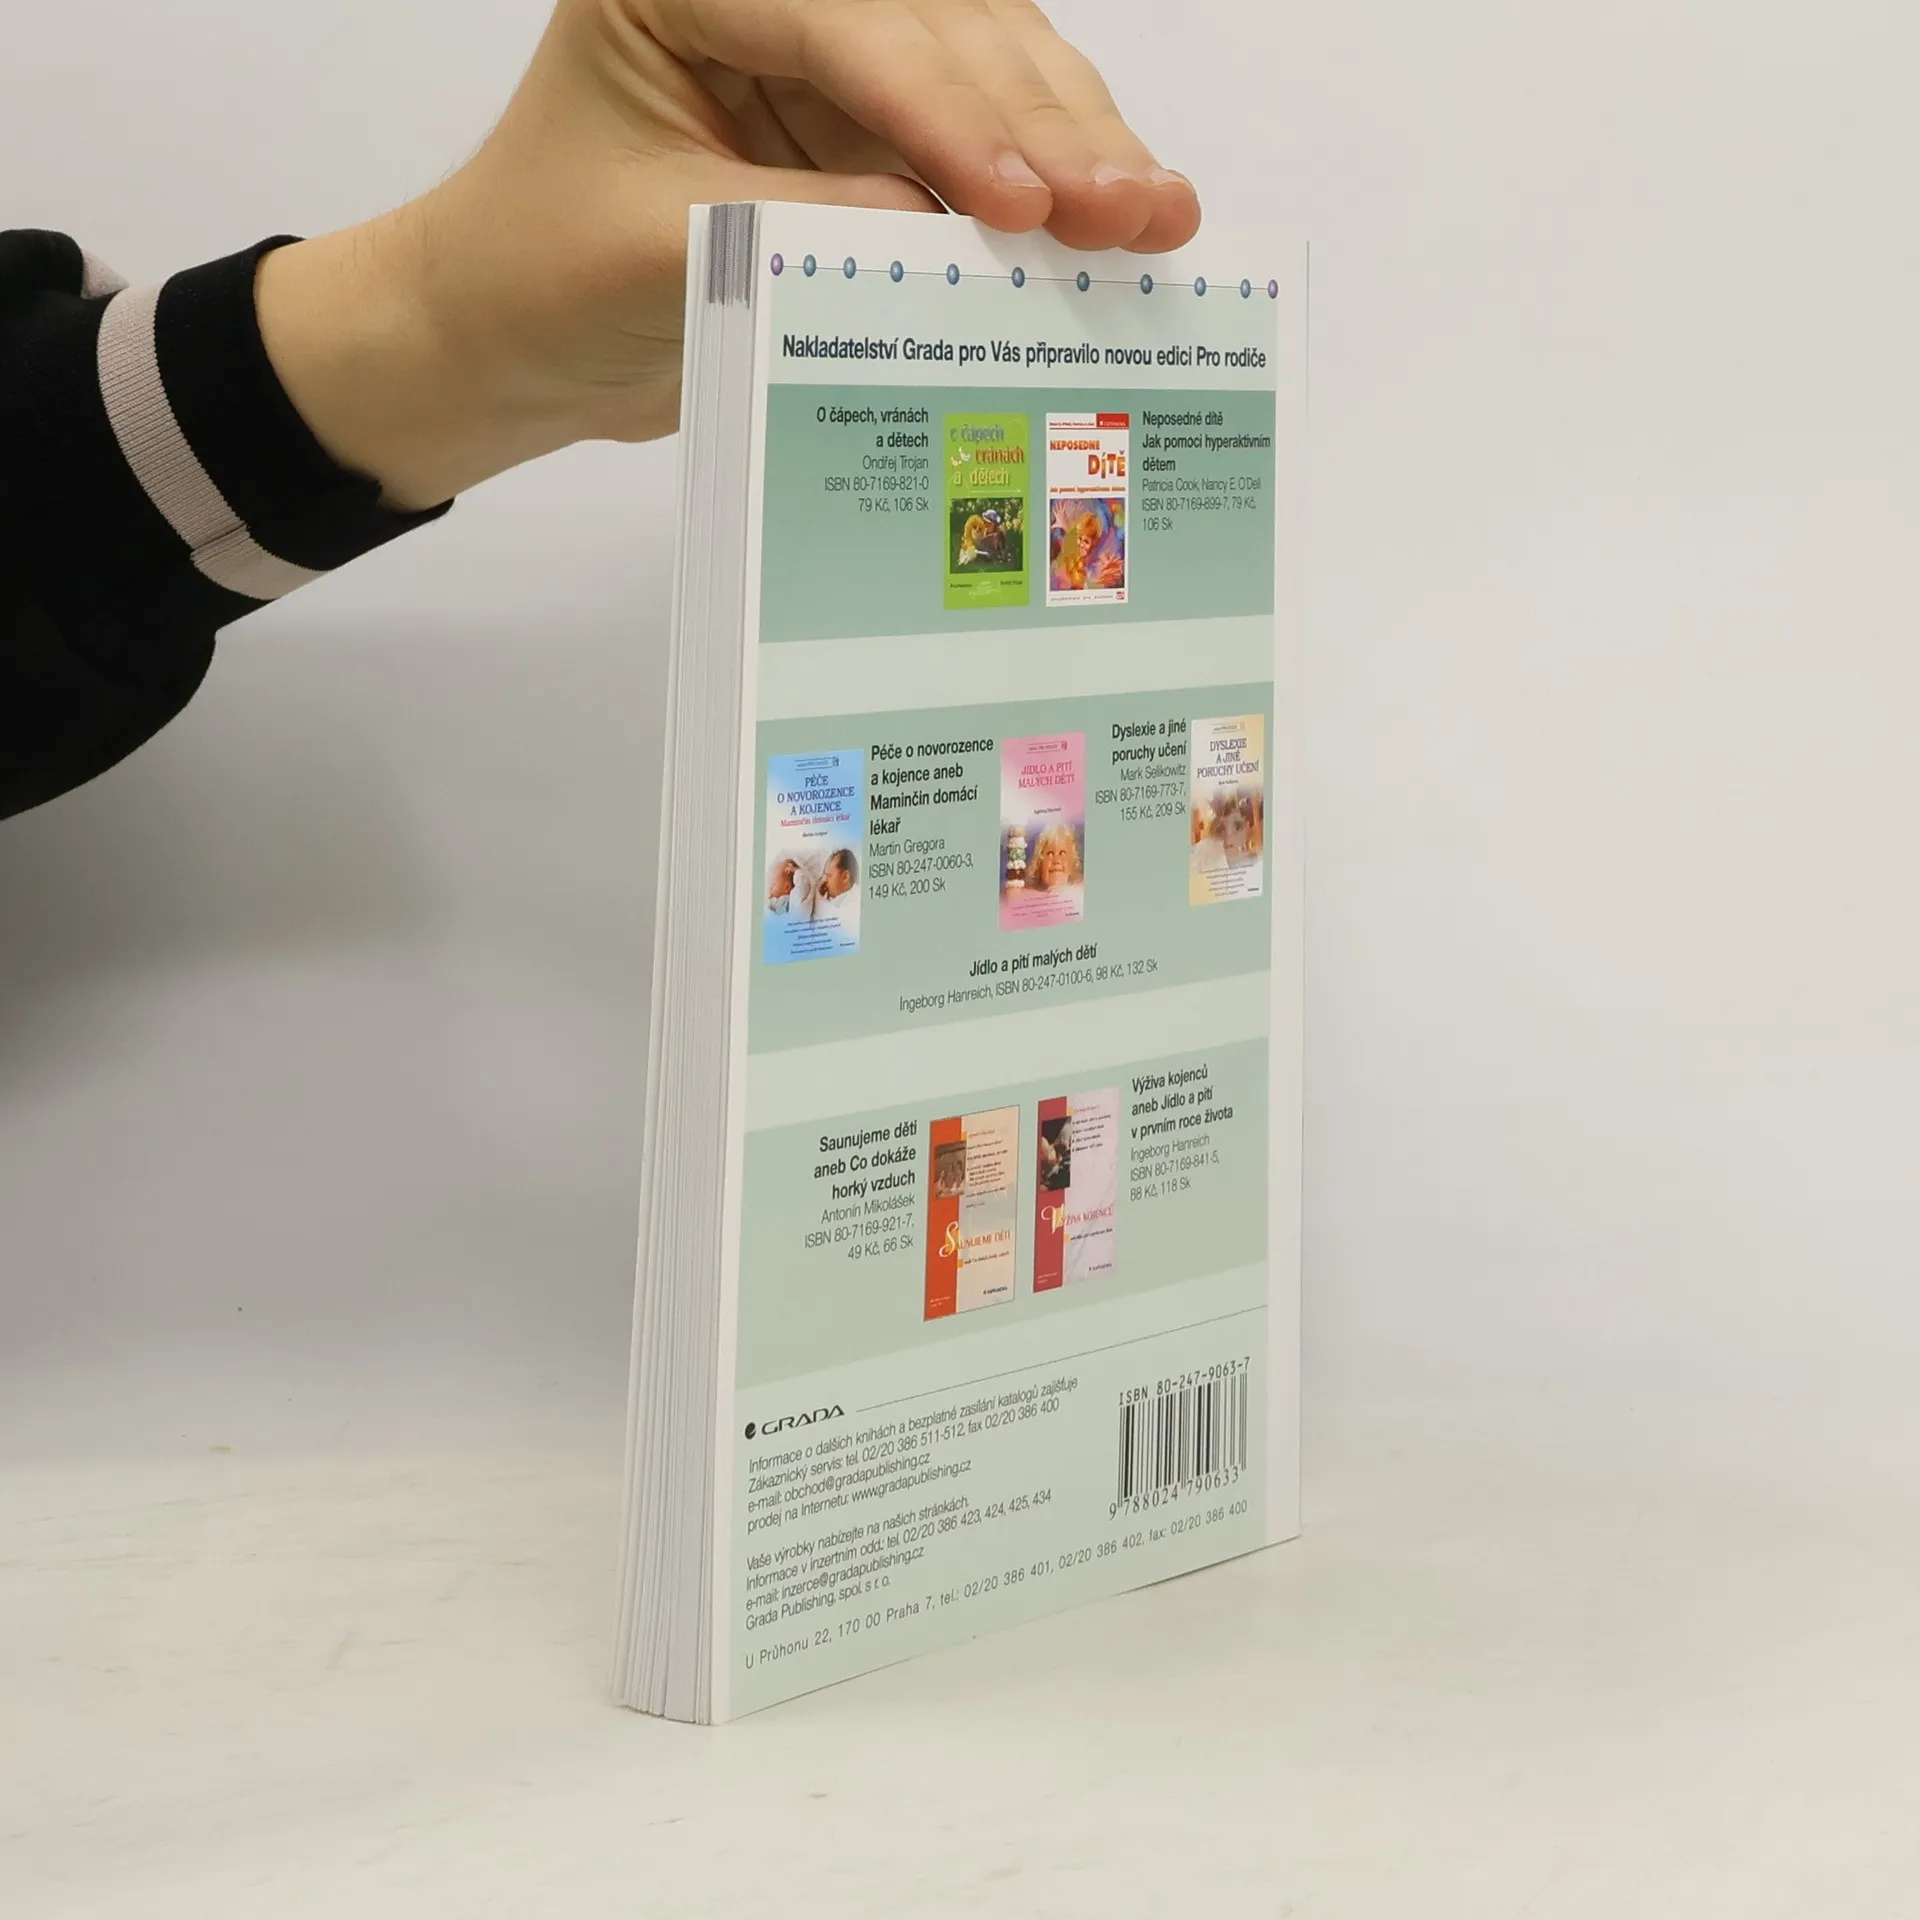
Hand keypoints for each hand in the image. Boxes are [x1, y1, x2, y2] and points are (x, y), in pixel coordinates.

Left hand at [258, 0, 1199, 509]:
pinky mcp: (867, 125)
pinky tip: (1121, 212)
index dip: (943, 111)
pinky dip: (1051, 176)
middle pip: (942, 26)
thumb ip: (800, 225)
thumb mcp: (658, 250)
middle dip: (1042, 124)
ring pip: (988, 63)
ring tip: (1155, 213)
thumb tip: (948, 232)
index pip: (843, 22)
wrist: (516, 339)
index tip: (1020, 203)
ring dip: (1075, 140)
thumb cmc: (541, 276)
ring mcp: (829, 54)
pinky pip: (982, 133)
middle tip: (1130, 208)